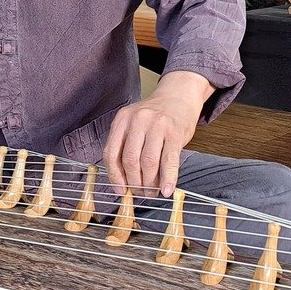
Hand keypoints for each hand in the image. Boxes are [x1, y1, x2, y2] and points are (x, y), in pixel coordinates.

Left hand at [103, 71, 213, 196]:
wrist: (179, 96)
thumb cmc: (155, 116)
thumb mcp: (134, 123)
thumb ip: (126, 146)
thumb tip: (124, 181)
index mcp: (122, 119)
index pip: (111, 153)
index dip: (114, 176)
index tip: (120, 190)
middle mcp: (138, 120)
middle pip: (130, 160)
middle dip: (134, 182)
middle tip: (139, 193)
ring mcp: (158, 126)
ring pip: (148, 162)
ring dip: (149, 183)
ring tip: (152, 192)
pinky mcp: (175, 133)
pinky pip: (169, 161)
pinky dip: (168, 178)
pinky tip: (167, 190)